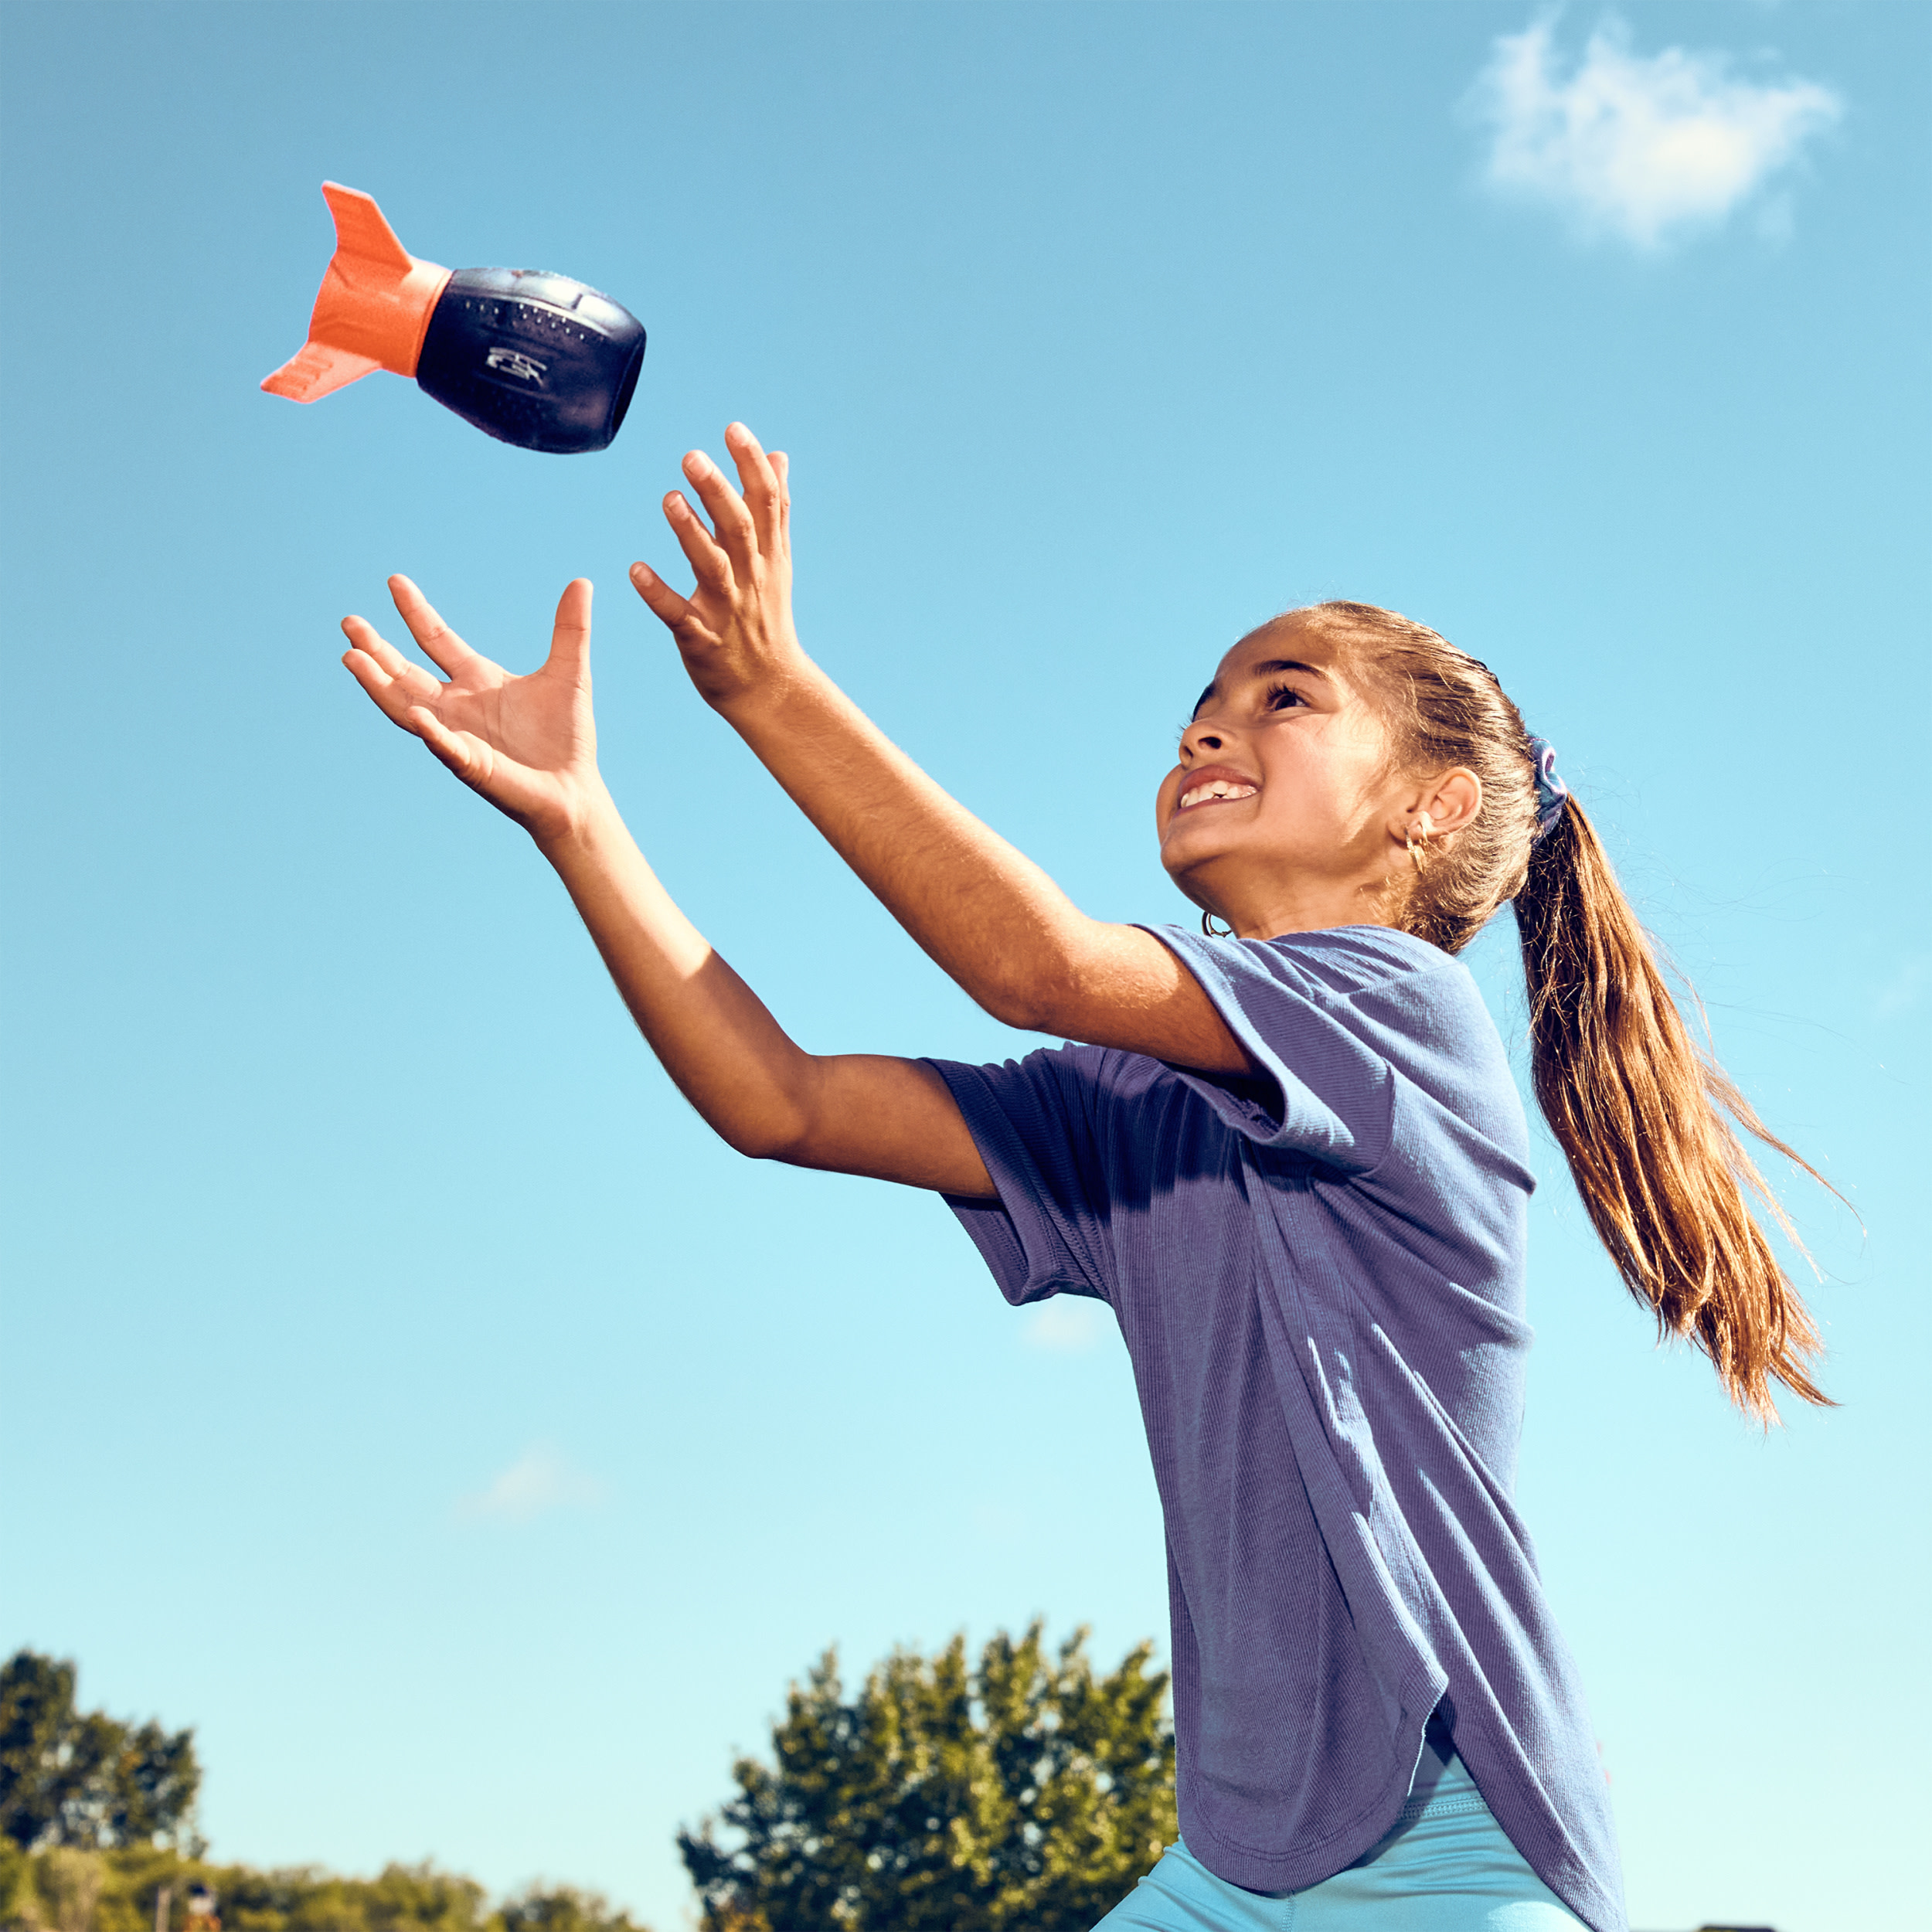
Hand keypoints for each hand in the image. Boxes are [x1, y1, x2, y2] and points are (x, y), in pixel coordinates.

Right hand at [341, 575, 603, 845]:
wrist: (574, 791)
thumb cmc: (567, 737)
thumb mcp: (569, 673)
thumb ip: (570, 629)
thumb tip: (581, 581)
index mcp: (476, 680)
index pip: (436, 639)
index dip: (415, 612)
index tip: (395, 581)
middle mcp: (457, 706)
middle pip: (405, 672)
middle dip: (377, 649)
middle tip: (349, 622)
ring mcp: (458, 736)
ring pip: (407, 707)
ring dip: (379, 685)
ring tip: (351, 658)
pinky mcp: (473, 766)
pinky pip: (446, 747)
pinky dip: (432, 733)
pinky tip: (417, 716)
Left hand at [630, 421, 803, 712]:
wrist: (771, 688)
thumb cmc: (767, 617)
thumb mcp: (778, 560)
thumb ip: (773, 508)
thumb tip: (779, 456)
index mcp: (769, 556)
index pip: (767, 503)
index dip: (752, 465)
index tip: (734, 429)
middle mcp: (751, 578)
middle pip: (740, 529)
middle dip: (719, 492)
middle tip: (692, 457)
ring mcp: (727, 610)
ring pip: (711, 567)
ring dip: (691, 533)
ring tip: (669, 498)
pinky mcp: (702, 639)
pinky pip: (679, 615)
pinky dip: (658, 593)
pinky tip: (636, 571)